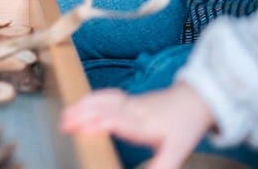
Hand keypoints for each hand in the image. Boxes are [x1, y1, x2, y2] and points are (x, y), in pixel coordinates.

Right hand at [60, 84, 214, 168]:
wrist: (193, 101)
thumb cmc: (183, 127)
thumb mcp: (176, 152)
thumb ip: (159, 167)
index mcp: (147, 124)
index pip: (122, 122)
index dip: (103, 123)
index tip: (85, 129)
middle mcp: (135, 110)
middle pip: (106, 109)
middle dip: (84, 114)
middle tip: (64, 125)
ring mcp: (129, 102)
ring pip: (102, 100)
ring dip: (82, 106)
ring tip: (64, 117)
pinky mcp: (125, 98)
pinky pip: (104, 96)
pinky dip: (88, 99)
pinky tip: (76, 105)